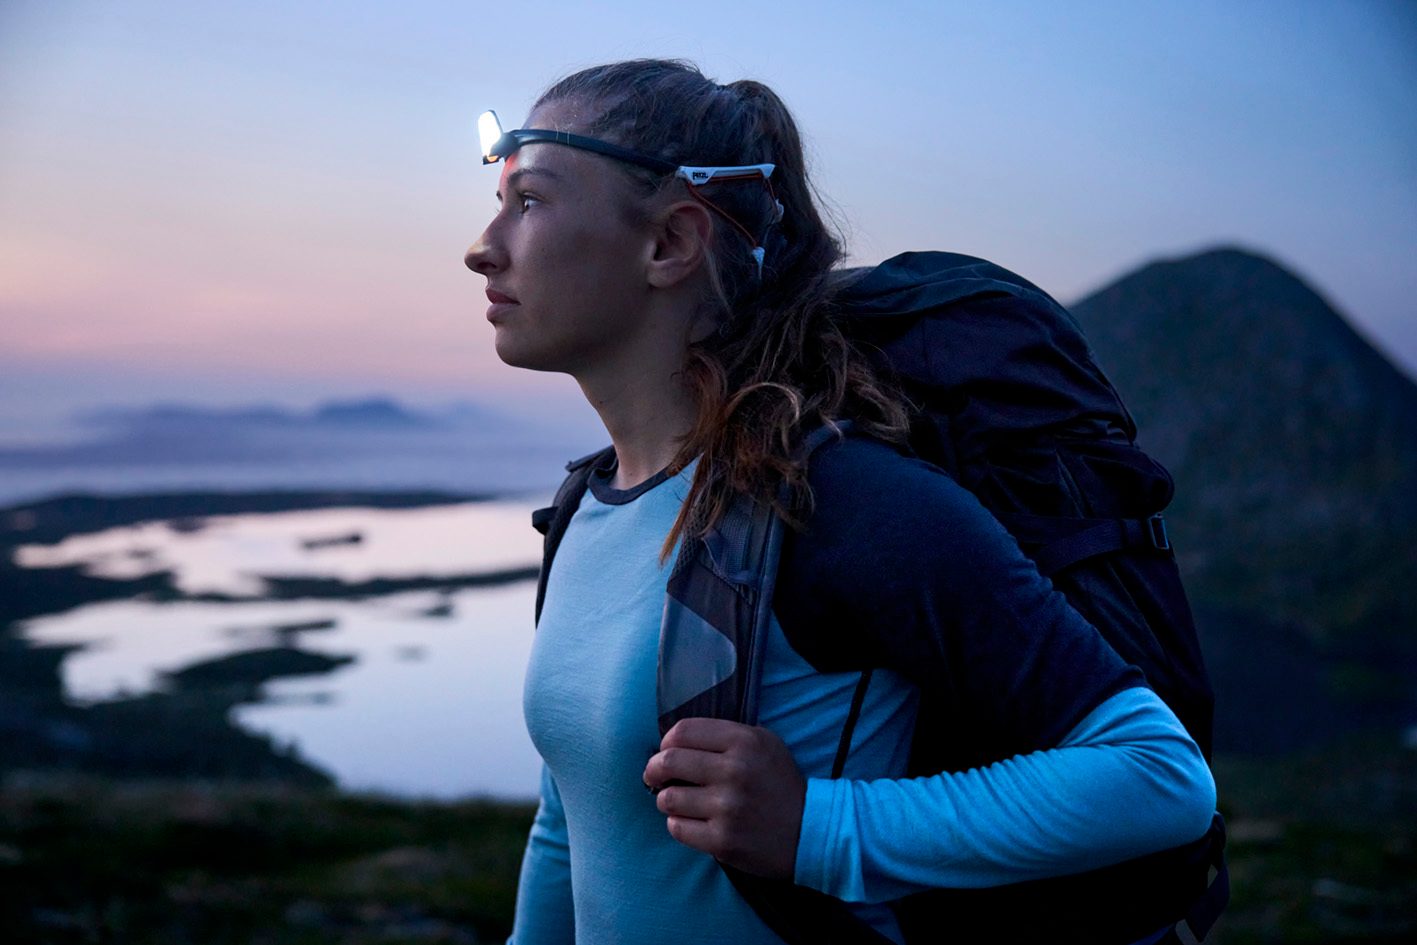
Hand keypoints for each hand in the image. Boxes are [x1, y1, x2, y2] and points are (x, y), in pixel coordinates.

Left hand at [642, 718, 805, 879]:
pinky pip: (677, 828)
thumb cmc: (779, 784)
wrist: (810, 830)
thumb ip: (723, 736)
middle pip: (668, 762)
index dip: (666, 742)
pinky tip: (693, 822)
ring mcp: (727, 808)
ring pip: (667, 798)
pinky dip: (678, 824)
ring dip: (666, 799)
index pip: (682, 731)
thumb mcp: (763, 743)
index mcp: (744, 741)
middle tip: (655, 776)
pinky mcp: (722, 840)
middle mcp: (734, 771)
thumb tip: (674, 742)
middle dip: (654, 770)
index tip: (667, 751)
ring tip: (678, 801)